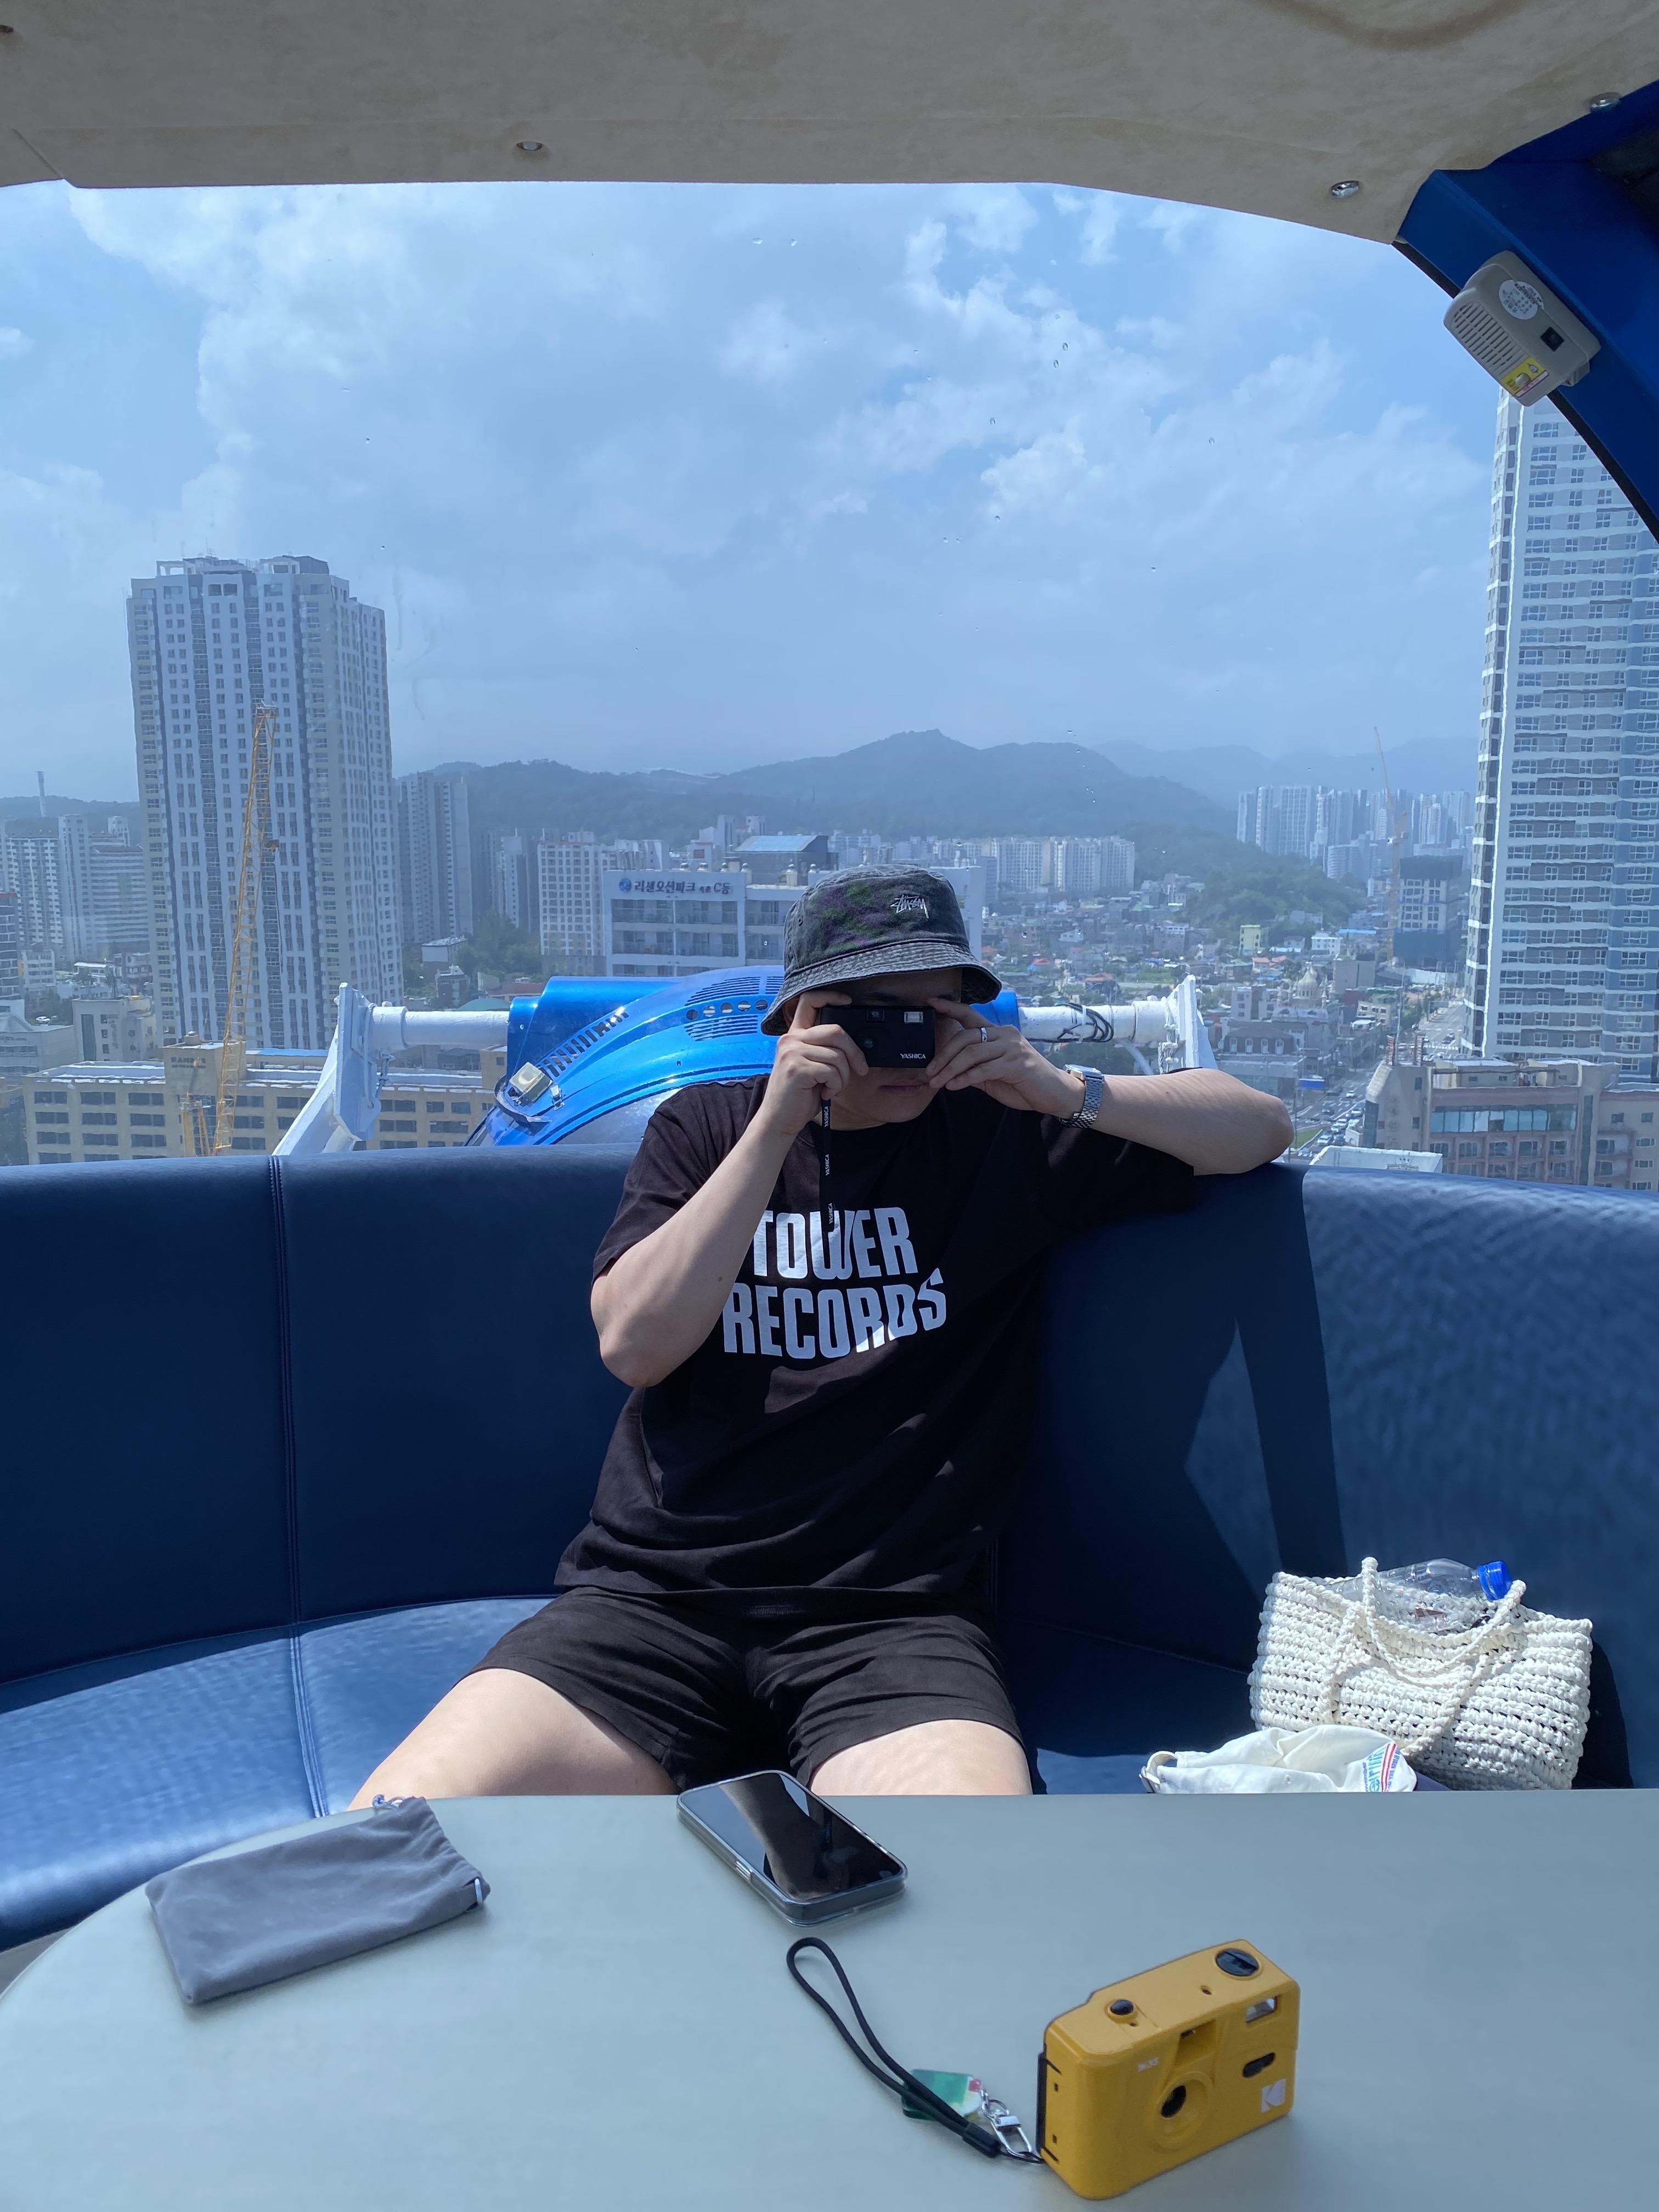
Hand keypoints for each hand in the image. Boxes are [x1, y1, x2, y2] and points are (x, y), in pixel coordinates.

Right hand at [757, 991, 869, 1136]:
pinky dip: (835, 1086)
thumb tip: (852, 1044)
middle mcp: (791, 1040)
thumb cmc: (798, 1095)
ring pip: (837, 1055)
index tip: (848, 1001)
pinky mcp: (796, 1068)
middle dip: (854, 1052)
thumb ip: (823, 1050)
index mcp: (794, 1036)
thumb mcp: (810, 1066)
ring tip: (831, 1087)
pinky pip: (831, 1071)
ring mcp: (792, 1053)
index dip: (831, 996)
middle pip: (836, 1030)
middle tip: (860, 1069)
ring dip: (843, 1077)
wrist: (779, 1120)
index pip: (809, 1001)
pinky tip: (824, 1093)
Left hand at [925, 999, 1084, 1117]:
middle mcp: (1005, 1034)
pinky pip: (983, 1070)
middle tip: (929, 1072)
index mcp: (998, 1032)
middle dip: (943, 1055)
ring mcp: (1012, 1048)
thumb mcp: (993, 1074)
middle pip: (965, 1037)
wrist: (1054, 1094)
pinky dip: (965, 1079)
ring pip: (972, 1053)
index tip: (932, 1001)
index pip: (970, 1014)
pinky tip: (954, 1086)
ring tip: (936, 1083)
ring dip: (950, 1070)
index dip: (950, 1007)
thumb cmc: (1023, 1083)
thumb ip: (974, 1067)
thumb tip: (948, 1070)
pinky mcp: (1016, 1064)